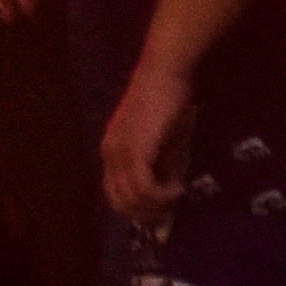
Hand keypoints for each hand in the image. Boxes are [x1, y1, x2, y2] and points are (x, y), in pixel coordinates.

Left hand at [97, 59, 193, 226]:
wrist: (165, 72)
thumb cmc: (167, 102)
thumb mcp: (165, 144)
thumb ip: (163, 170)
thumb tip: (168, 201)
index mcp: (111, 151)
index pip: (114, 195)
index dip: (138, 209)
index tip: (162, 210)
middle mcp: (109, 154)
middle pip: (119, 203)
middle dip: (146, 213)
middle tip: (170, 209)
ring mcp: (119, 152)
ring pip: (131, 199)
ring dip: (156, 205)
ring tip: (175, 194)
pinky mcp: (134, 150)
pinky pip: (143, 188)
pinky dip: (161, 195)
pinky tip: (176, 187)